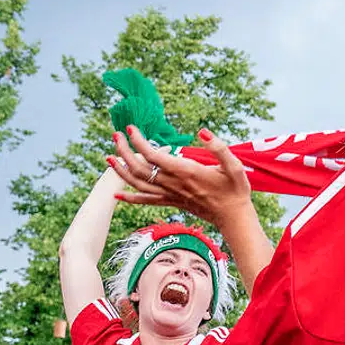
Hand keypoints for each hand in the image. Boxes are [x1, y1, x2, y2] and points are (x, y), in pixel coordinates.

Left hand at [109, 126, 252, 226]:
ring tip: (109, 157)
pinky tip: (117, 195)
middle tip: (116, 135)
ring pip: (139, 184)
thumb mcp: (235, 166)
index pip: (153, 155)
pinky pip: (147, 200)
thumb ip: (220, 148)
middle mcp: (174, 184)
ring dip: (121, 171)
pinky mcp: (172, 202)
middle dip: (124, 150)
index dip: (139, 141)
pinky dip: (130, 198)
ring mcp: (171, 194)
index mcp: (186, 171)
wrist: (233, 217)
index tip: (131, 128)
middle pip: (140, 167)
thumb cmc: (235, 190)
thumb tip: (203, 132)